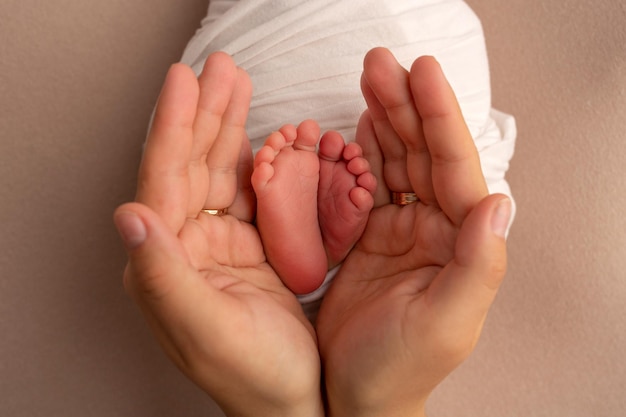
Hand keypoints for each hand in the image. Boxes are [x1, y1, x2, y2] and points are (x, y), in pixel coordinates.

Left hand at [114, 53, 322, 416]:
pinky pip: (251, 191)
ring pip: (220, 171)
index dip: (173, 126)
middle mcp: (183, 246)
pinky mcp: (249, 244)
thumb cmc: (253, 374)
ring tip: (237, 84)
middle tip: (220, 68)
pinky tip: (262, 133)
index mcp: (164, 263)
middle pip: (191, 165)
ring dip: (229, 126)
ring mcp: (217, 243)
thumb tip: (127, 213)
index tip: (184, 78)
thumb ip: (162, 275)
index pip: (163, 180)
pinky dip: (258, 159)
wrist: (295, 396)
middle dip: (204, 113)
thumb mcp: (206, 329)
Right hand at [316, 48, 510, 416]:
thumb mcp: (446, 323)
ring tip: (368, 80)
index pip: (453, 167)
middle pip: (422, 154)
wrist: (355, 391)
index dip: (438, 117)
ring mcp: (400, 228)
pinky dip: (360, 152)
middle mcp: (435, 228)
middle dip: (404, 105)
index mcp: (460, 242)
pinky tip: (354, 125)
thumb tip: (500, 200)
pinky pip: (366, 184)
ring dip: (382, 119)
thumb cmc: (400, 367)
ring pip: (395, 161)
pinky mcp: (368, 234)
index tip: (420, 72)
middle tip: (379, 64)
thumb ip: (479, 264)